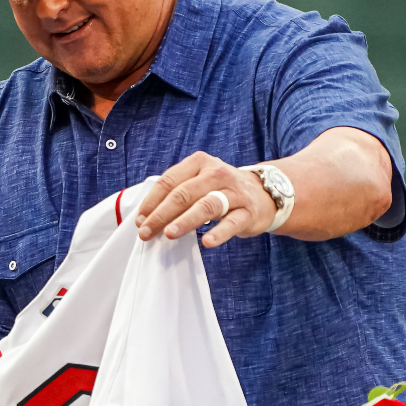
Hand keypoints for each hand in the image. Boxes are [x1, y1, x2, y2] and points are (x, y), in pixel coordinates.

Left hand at [135, 151, 276, 247]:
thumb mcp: (200, 180)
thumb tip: (147, 217)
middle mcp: (217, 173)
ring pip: (207, 206)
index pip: (170, 180)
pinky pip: (232, 223)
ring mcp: (234, 192)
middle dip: (162, 214)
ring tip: (169, 234)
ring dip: (185, 221)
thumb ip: (177, 192)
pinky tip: (207, 243)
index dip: (152, 201)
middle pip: (184, 194)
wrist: (264, 193)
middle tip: (147, 232)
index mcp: (199, 163)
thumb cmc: (222, 189)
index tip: (140, 220)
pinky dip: (219, 233)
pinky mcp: (248, 211)